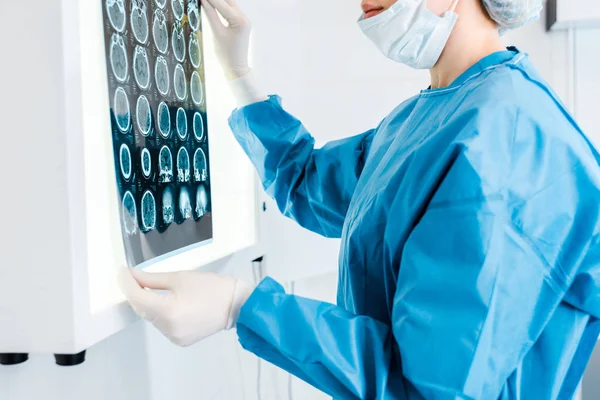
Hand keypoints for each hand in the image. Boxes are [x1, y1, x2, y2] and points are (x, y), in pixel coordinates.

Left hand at [119, 267, 253, 346]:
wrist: (236, 304)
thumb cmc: (211, 287)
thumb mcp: (180, 277)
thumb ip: (152, 278)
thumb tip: (132, 276)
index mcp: (168, 311)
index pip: (137, 297)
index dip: (126, 283)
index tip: (122, 272)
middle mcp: (169, 328)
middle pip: (142, 309)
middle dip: (135, 293)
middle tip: (132, 277)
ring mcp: (174, 337)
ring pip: (151, 318)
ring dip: (147, 304)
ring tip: (150, 289)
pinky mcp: (180, 341)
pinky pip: (162, 326)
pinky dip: (159, 314)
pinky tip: (165, 303)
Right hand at [201, 0, 251, 79]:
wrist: (236, 67)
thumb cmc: (227, 54)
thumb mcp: (217, 33)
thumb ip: (210, 15)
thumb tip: (203, 1)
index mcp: (240, 21)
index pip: (221, 4)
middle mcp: (245, 18)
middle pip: (227, 1)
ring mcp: (244, 20)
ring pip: (230, 3)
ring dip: (219, 1)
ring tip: (206, 1)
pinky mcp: (242, 22)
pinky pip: (231, 10)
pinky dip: (222, 6)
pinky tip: (214, 4)